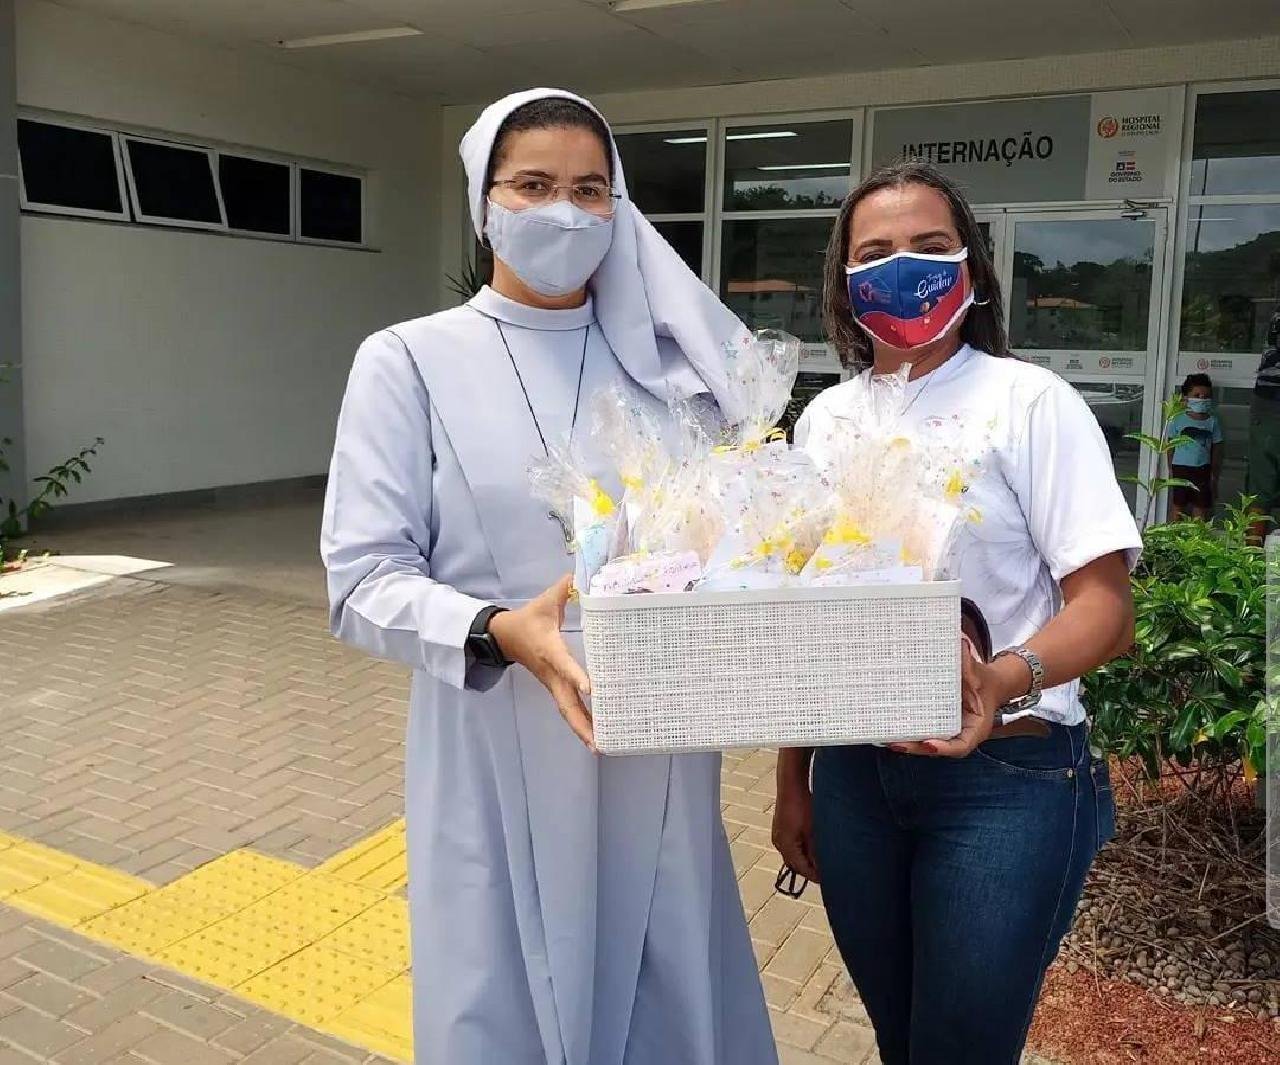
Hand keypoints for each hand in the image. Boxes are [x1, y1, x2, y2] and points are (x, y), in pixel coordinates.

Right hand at [490, 575, 594, 750]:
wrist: (504, 637)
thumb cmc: (529, 619)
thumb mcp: (546, 601)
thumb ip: (565, 588)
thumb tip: (580, 574)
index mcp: (550, 650)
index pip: (564, 664)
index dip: (576, 675)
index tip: (590, 689)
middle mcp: (552, 673)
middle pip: (567, 703)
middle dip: (583, 722)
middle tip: (600, 740)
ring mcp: (552, 684)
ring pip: (568, 711)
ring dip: (583, 729)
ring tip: (602, 746)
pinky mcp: (554, 688)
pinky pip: (569, 708)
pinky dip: (581, 723)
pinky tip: (597, 735)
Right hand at [772, 762, 818, 882]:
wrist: (792, 784)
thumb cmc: (803, 805)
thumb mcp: (814, 831)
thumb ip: (817, 852)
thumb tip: (823, 868)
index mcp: (786, 846)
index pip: (802, 869)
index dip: (817, 876)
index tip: (831, 879)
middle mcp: (779, 844)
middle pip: (796, 865)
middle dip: (811, 869)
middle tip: (828, 871)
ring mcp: (778, 836)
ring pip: (793, 856)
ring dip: (806, 860)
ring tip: (822, 859)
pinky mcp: (781, 829)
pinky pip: (791, 846)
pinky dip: (802, 850)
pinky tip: (813, 846)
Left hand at [886, 635, 1012, 757]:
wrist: (987, 685)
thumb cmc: (983, 681)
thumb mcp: (977, 672)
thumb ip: (967, 662)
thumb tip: (958, 641)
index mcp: (976, 728)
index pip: (961, 746)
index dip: (943, 748)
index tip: (928, 744)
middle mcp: (960, 734)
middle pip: (937, 748)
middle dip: (916, 747)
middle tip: (897, 743)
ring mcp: (947, 731)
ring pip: (927, 743)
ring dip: (908, 743)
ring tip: (887, 739)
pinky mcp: (937, 724)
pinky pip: (923, 731)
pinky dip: (908, 733)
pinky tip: (889, 728)